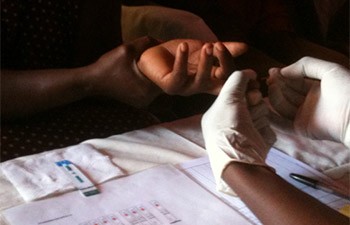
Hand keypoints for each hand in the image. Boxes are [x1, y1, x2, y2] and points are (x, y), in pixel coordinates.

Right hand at [87, 36, 161, 106]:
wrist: (92, 82)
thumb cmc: (109, 65)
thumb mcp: (127, 49)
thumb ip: (146, 42)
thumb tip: (162, 41)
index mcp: (147, 87)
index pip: (168, 77)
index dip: (169, 66)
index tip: (166, 57)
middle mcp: (147, 98)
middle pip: (164, 83)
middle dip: (163, 71)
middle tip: (162, 59)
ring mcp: (143, 102)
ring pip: (157, 87)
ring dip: (157, 77)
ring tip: (155, 65)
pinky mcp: (138, 103)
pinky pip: (150, 91)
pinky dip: (150, 82)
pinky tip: (146, 73)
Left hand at [137, 39, 246, 94]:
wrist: (153, 58)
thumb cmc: (181, 56)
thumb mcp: (204, 49)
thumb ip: (223, 49)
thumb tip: (245, 47)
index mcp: (210, 79)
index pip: (229, 78)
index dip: (241, 78)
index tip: (253, 74)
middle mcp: (200, 86)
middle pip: (219, 81)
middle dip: (224, 65)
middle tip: (221, 46)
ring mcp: (185, 88)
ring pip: (201, 80)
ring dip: (206, 63)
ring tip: (209, 45)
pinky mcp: (170, 86)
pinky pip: (178, 75)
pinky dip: (182, 60)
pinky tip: (184, 46)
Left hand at [202, 70, 275, 194]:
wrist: (241, 160)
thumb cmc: (229, 127)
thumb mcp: (228, 98)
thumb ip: (238, 79)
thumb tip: (250, 72)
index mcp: (217, 114)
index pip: (235, 94)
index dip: (245, 88)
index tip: (252, 85)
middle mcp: (229, 124)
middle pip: (250, 102)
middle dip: (254, 101)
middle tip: (254, 102)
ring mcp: (244, 134)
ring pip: (261, 114)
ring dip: (259, 115)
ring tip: (254, 123)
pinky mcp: (257, 143)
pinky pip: (267, 128)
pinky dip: (264, 130)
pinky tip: (258, 136)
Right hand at [267, 57, 349, 147]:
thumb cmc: (347, 90)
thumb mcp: (330, 69)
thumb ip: (307, 65)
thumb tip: (283, 70)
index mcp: (316, 88)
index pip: (294, 81)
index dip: (282, 75)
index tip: (271, 71)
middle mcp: (308, 102)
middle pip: (286, 92)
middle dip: (277, 84)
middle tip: (268, 78)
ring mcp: (303, 115)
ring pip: (282, 105)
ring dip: (274, 96)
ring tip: (270, 87)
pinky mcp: (300, 128)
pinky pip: (282, 123)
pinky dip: (271, 117)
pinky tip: (262, 107)